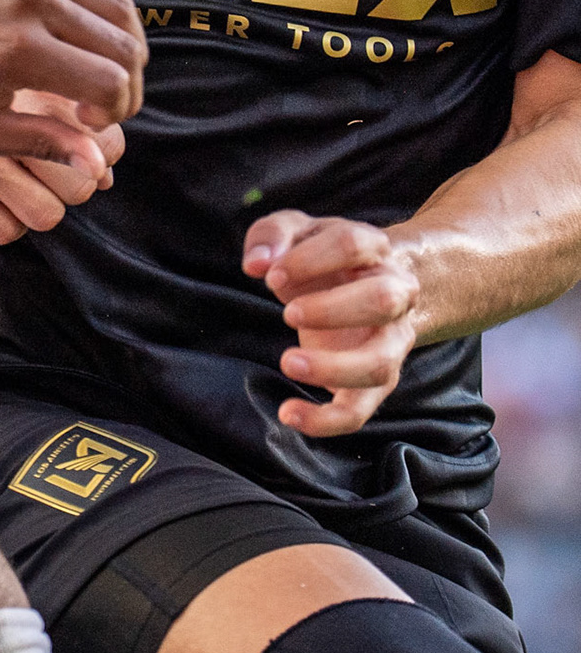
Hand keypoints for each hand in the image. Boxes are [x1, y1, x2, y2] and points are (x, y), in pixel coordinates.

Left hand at [0, 0, 145, 169]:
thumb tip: (95, 163)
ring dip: (125, 46)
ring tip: (101, 74)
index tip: (90, 124)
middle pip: (124, 46)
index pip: (109, 82)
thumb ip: (39, 143)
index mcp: (20, 51)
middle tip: (102, 107)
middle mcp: (35, 3)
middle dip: (126, 85)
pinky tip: (100, 28)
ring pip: (120, 7)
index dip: (115, 111)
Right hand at [0, 89, 125, 243]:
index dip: (99, 154)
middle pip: (82, 187)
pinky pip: (3, 231)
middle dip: (74, 183)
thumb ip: (70, 118)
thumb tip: (106, 173)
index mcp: (39, 89)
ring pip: (47, 215)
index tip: (78, 147)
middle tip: (50, 169)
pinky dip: (8, 222)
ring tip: (23, 185)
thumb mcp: (28, 79)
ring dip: (42, 206)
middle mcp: (8, 124)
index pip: (106, 148)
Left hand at [244, 210, 420, 436]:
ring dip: (334, 368)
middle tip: (288, 313)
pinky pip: (360, 410)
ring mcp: (389, 342)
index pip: (353, 244)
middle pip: (383, 301)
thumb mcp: (296, 232)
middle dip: (334, 309)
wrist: (367, 285)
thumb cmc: (324, 259)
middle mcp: (394, 296)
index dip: (311, 259)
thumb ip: (273, 234)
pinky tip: (288, 414)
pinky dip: (326, 420)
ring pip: (380, 363)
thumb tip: (258, 262)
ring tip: (288, 362)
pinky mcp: (374, 380)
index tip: (270, 275)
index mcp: (374, 252)